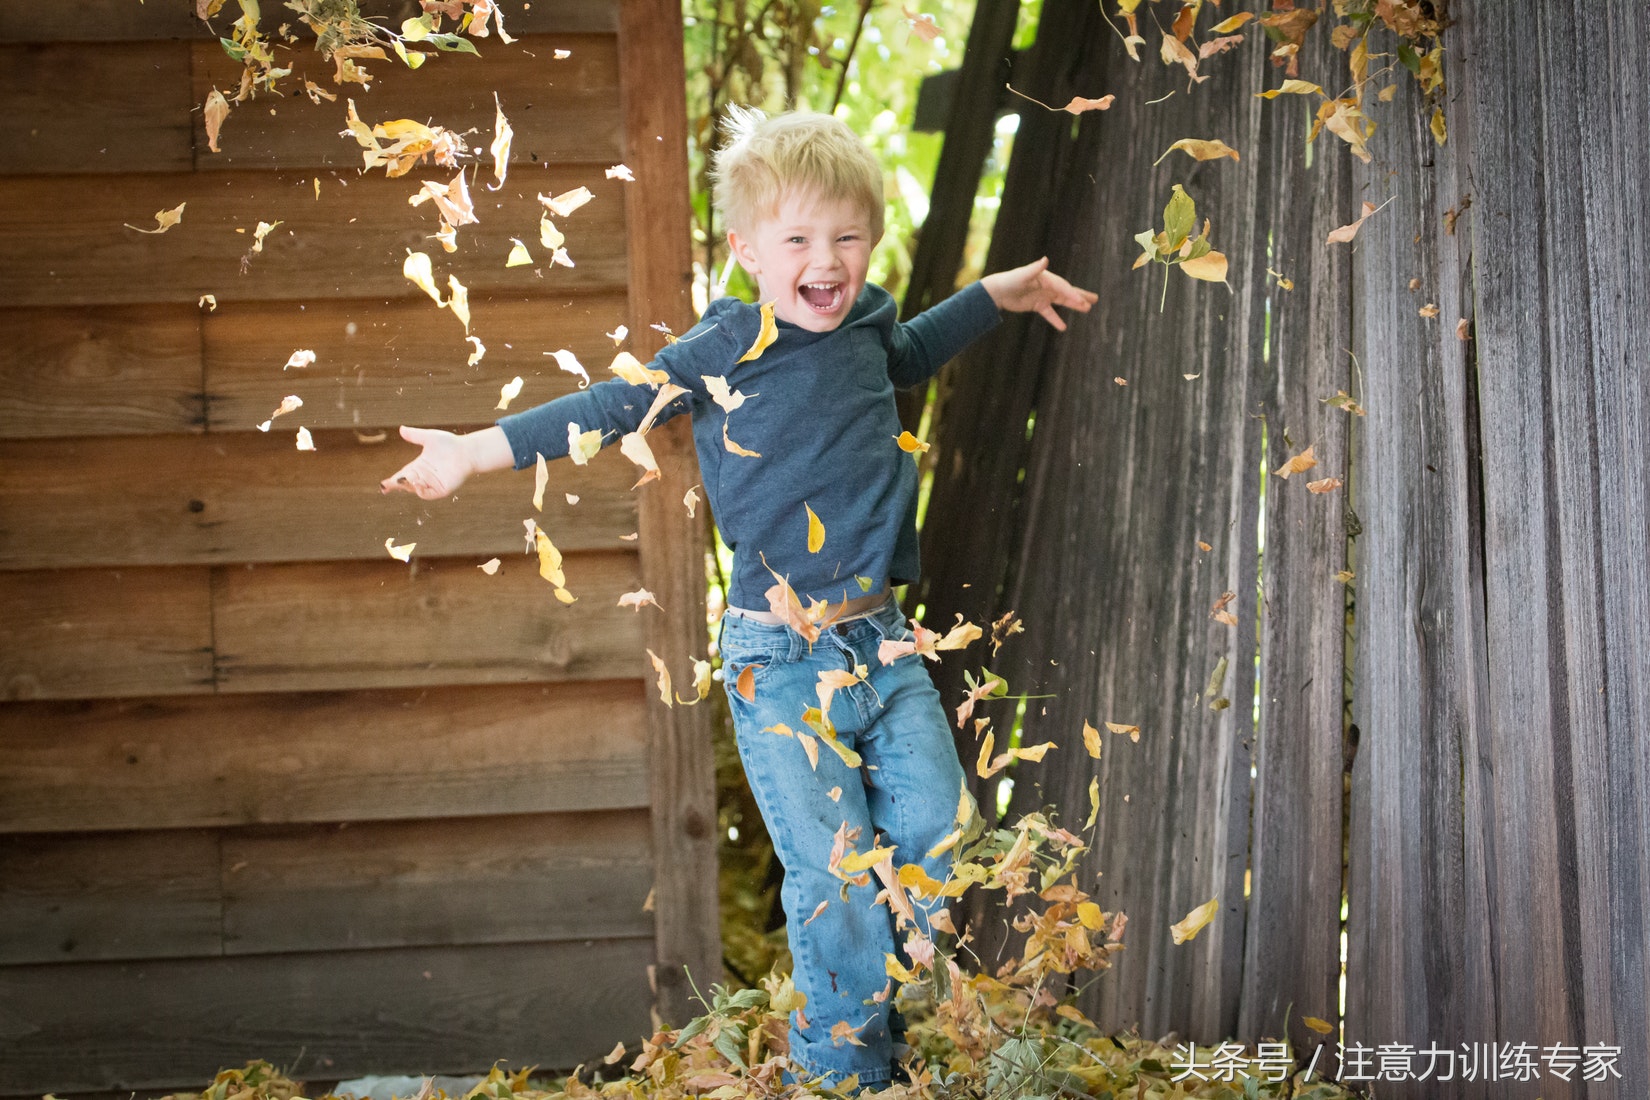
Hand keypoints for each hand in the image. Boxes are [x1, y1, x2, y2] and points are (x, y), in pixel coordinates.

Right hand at [380, 425, 476, 499]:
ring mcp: (432, 484)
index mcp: (418, 466)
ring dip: (409, 486)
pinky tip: (418, 485)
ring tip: (406, 479)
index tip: (383, 485)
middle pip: (406, 484)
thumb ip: (415, 435)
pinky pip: (428, 494)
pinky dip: (421, 492)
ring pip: (415, 489)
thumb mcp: (429, 438)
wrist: (467, 451)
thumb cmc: (450, 444)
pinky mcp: (441, 489)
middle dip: (397, 485)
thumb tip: (401, 429)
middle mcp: (423, 477)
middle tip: (390, 483)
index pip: (401, 476)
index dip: (392, 482)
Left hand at [981, 257, 1097, 330]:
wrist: (997, 291)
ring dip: (1074, 305)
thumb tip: (1045, 259)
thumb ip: (1035, 268)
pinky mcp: (1037, 305)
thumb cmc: (1009, 281)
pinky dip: (1056, 319)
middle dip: (1081, 296)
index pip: (1063, 288)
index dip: (1073, 295)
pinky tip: (1063, 327)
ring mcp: (1043, 296)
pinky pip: (1049, 313)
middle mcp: (1047, 286)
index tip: (1082, 303)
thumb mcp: (1022, 275)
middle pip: (1068, 291)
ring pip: (1062, 301)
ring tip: (1087, 309)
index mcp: (1047, 279)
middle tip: (1095, 299)